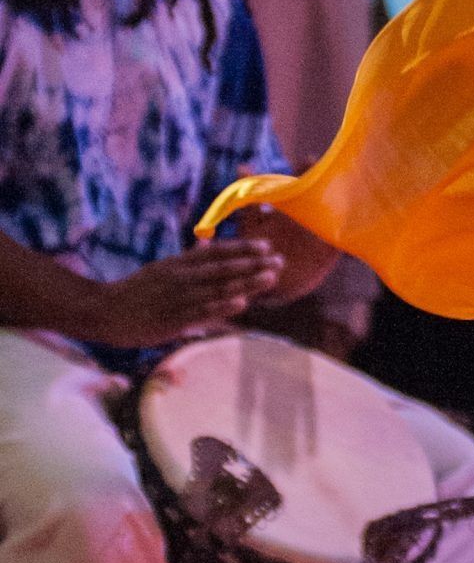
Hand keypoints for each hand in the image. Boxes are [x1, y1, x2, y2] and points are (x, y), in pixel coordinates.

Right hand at [77, 242, 284, 348]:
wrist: (103, 311)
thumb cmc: (134, 292)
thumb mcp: (160, 269)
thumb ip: (185, 258)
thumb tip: (204, 243)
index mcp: (178, 264)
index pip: (216, 252)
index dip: (242, 248)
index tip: (265, 245)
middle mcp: (181, 277)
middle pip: (224, 268)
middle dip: (254, 264)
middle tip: (280, 260)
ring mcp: (178, 298)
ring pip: (218, 289)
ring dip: (247, 282)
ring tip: (271, 276)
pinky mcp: (173, 320)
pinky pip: (203, 312)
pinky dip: (224, 307)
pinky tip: (243, 303)